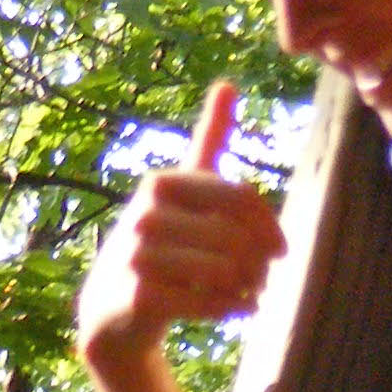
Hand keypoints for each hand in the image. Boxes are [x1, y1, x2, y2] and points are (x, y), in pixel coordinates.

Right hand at [76, 82, 285, 369]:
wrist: (112, 307)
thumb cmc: (162, 242)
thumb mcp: (182, 190)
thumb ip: (208, 140)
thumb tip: (227, 83)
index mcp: (162, 183)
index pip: (240, 198)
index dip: (270, 226)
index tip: (280, 249)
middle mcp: (145, 214)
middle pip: (236, 237)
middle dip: (260, 263)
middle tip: (263, 277)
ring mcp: (138, 255)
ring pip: (224, 269)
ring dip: (250, 286)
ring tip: (253, 291)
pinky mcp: (138, 296)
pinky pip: (207, 301)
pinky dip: (233, 307)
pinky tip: (241, 308)